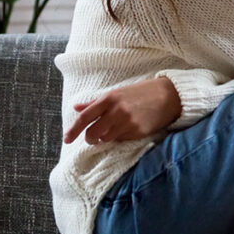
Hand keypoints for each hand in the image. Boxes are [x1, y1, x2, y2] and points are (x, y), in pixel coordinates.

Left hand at [63, 77, 181, 144]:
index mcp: (108, 99)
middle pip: (93, 133)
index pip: (85, 117)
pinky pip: (121, 140)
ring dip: (106, 138)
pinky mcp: (137, 132)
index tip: (66, 139)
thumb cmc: (140, 93)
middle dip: (90, 138)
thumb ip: (95, 103)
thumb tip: (76, 108)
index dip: (73, 130)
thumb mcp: (116, 93)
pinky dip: (120, 137)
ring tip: (115, 129)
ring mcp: (127, 122)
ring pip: (106, 139)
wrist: (167, 95)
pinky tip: (129, 128)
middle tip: (93, 138)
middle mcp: (115, 111)